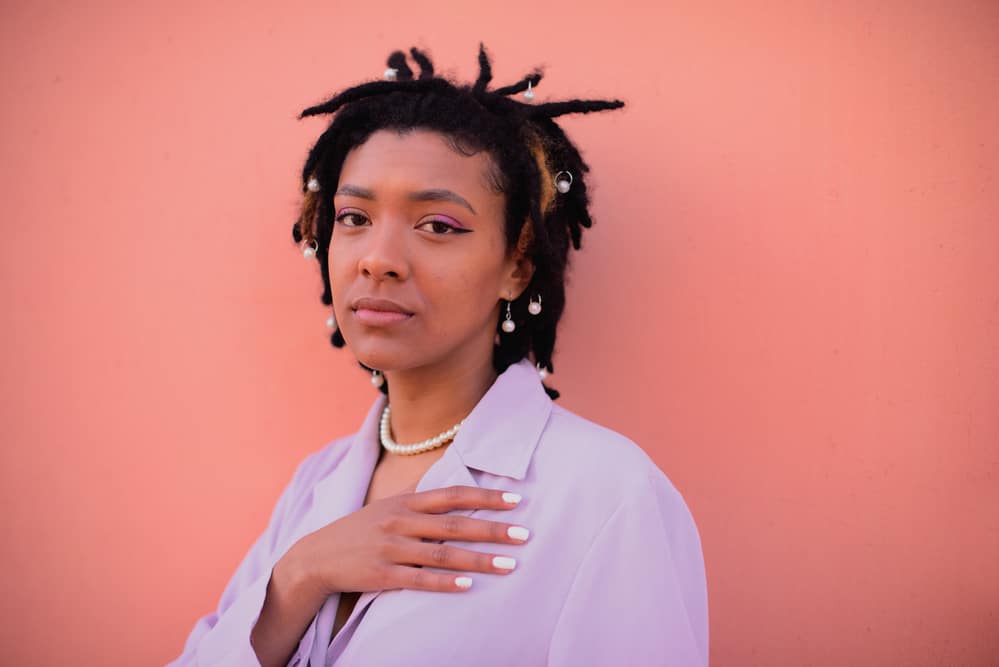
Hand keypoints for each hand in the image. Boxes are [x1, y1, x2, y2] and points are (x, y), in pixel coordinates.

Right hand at [289, 485, 529, 595]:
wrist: (316, 557)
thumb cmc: (360, 530)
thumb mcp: (387, 506)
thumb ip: (418, 497)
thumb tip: (452, 482)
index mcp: (406, 502)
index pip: (453, 494)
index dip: (485, 496)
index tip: (516, 500)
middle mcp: (401, 522)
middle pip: (454, 524)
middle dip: (492, 528)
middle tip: (525, 534)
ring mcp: (392, 549)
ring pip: (443, 554)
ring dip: (479, 559)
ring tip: (510, 564)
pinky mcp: (382, 575)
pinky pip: (419, 580)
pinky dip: (445, 583)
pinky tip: (468, 587)